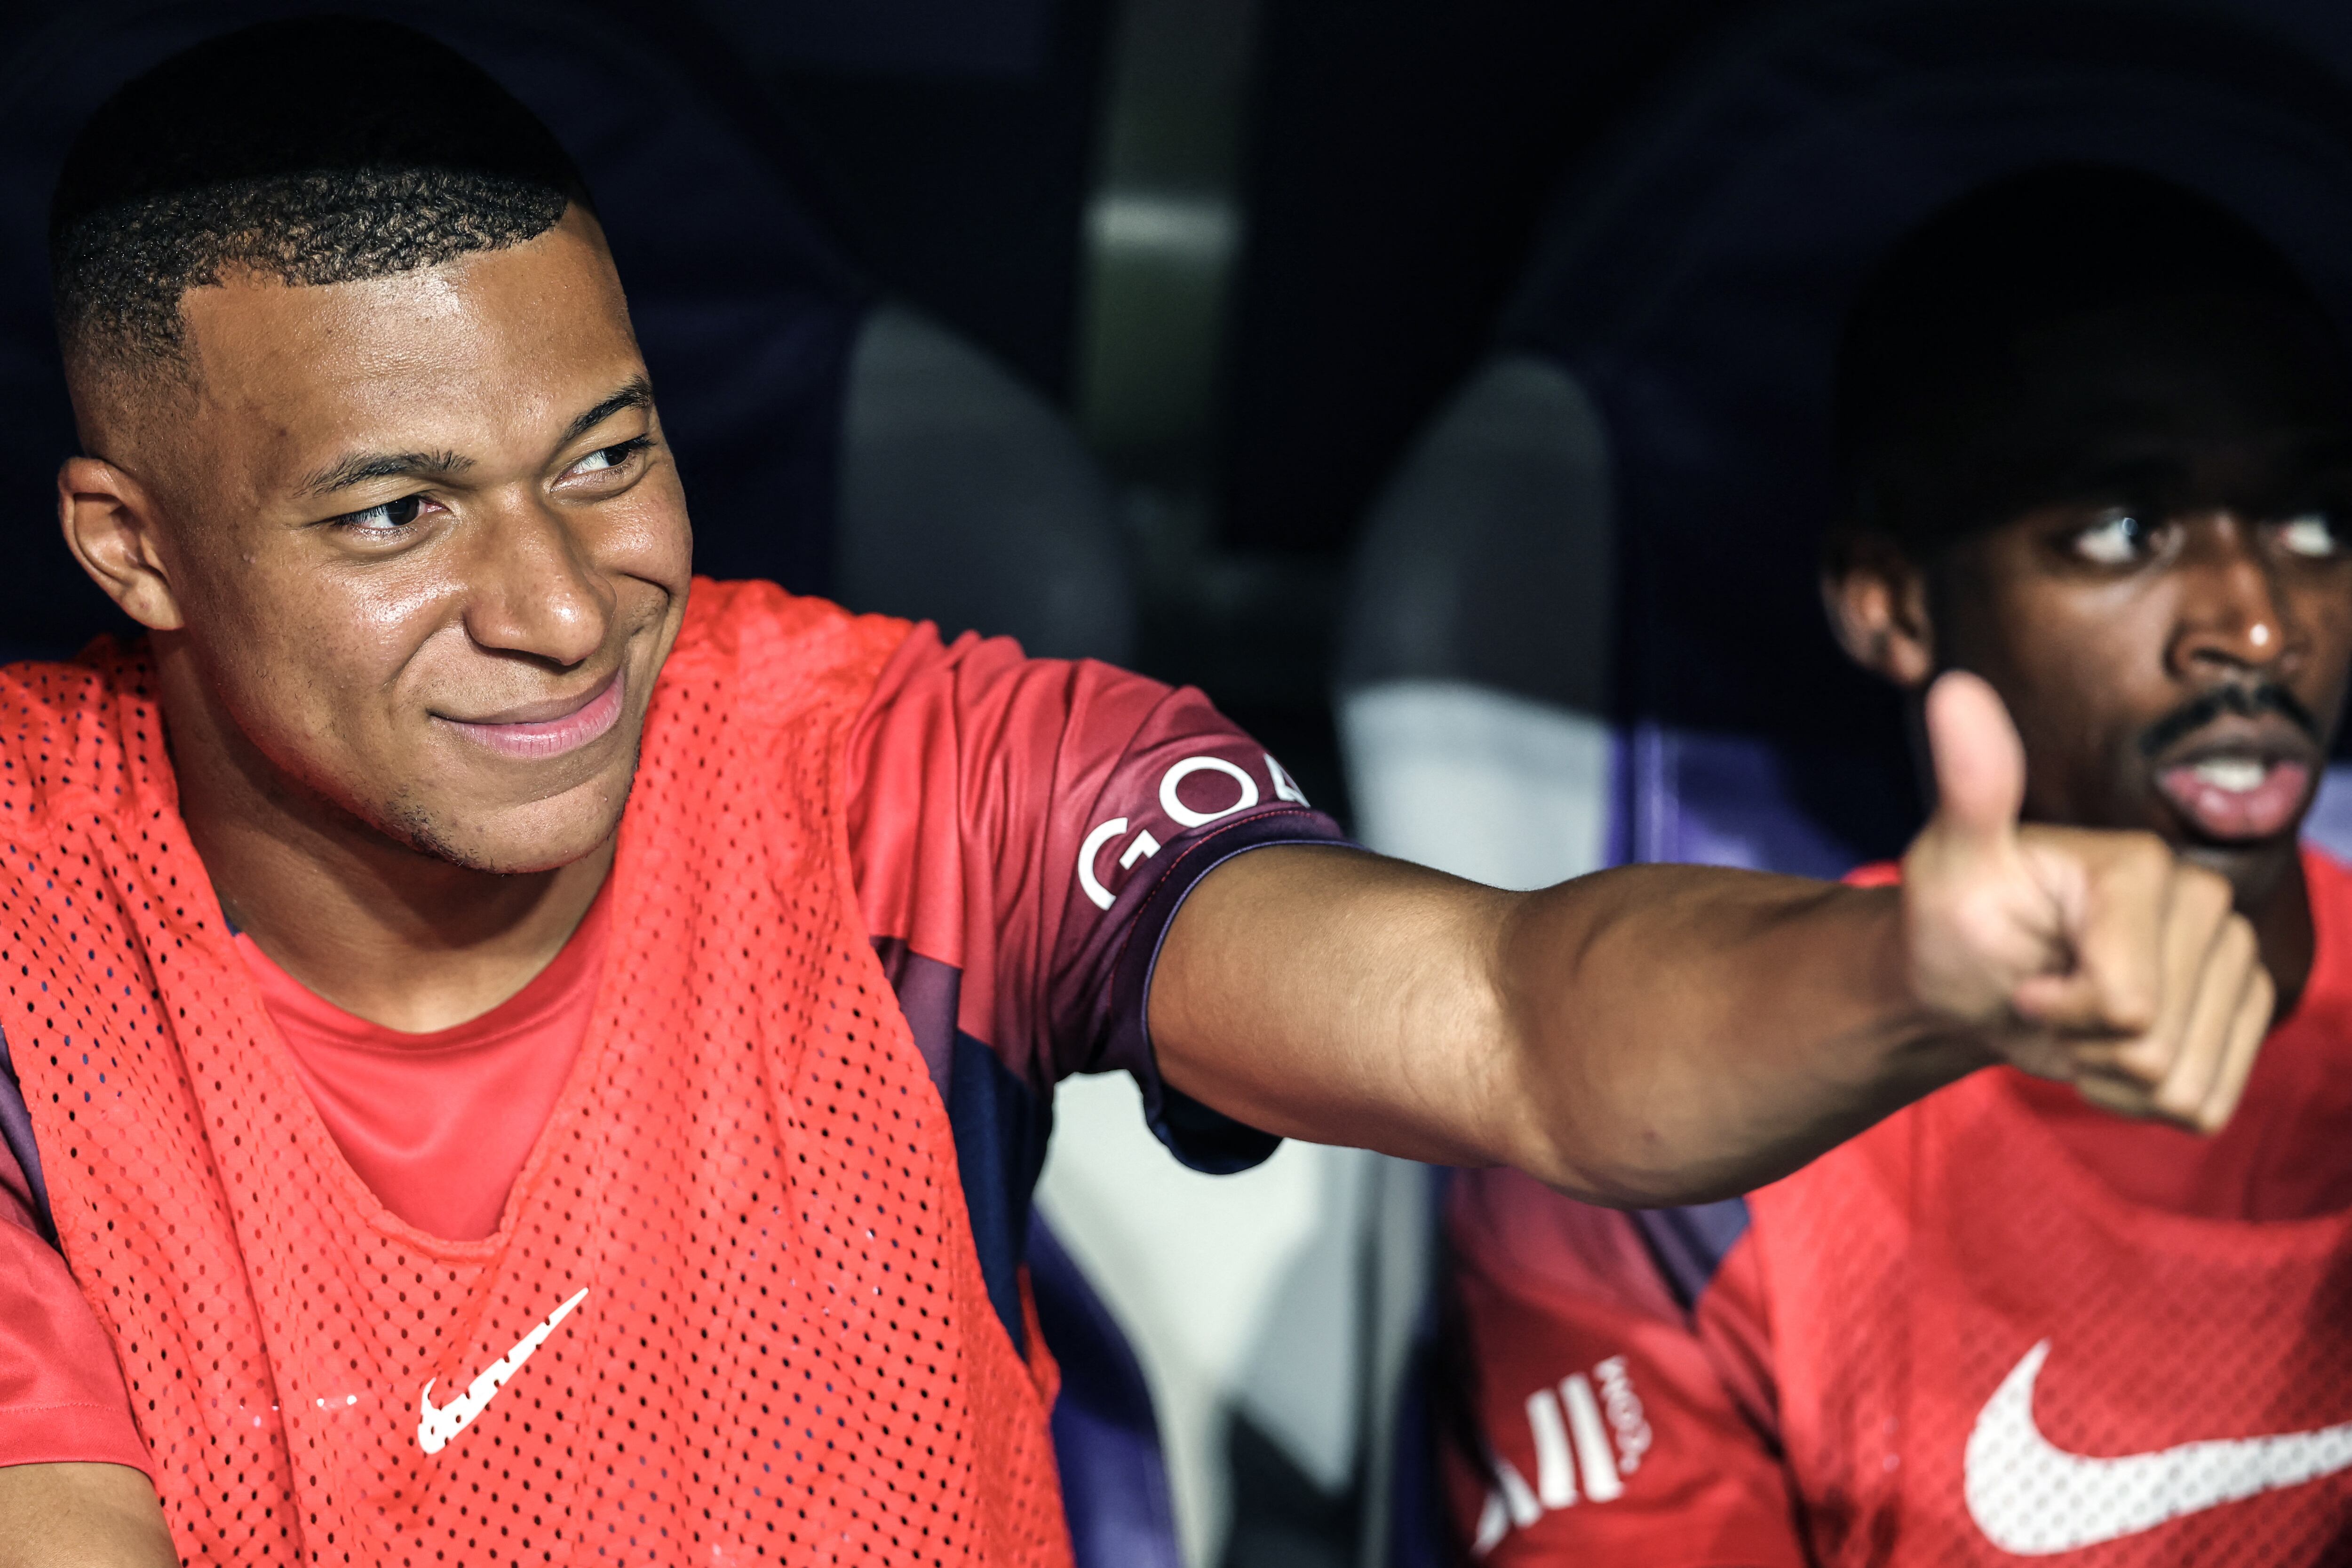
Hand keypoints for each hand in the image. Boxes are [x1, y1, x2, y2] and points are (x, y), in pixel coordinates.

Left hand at [1899, 671, 2272, 1130]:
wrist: (1973, 978)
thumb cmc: (1957, 918)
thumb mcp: (1948, 862)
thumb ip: (1969, 786)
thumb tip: (1953, 689)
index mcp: (2145, 868)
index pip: (2124, 1001)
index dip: (2055, 1007)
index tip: (2019, 973)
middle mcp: (2207, 905)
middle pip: (2155, 1045)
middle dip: (2082, 1043)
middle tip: (2042, 997)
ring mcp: (2234, 962)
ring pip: (2183, 1082)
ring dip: (2109, 1075)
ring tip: (2073, 1023)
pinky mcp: (2240, 1019)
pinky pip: (2205, 1106)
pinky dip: (2142, 1100)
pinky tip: (2107, 1052)